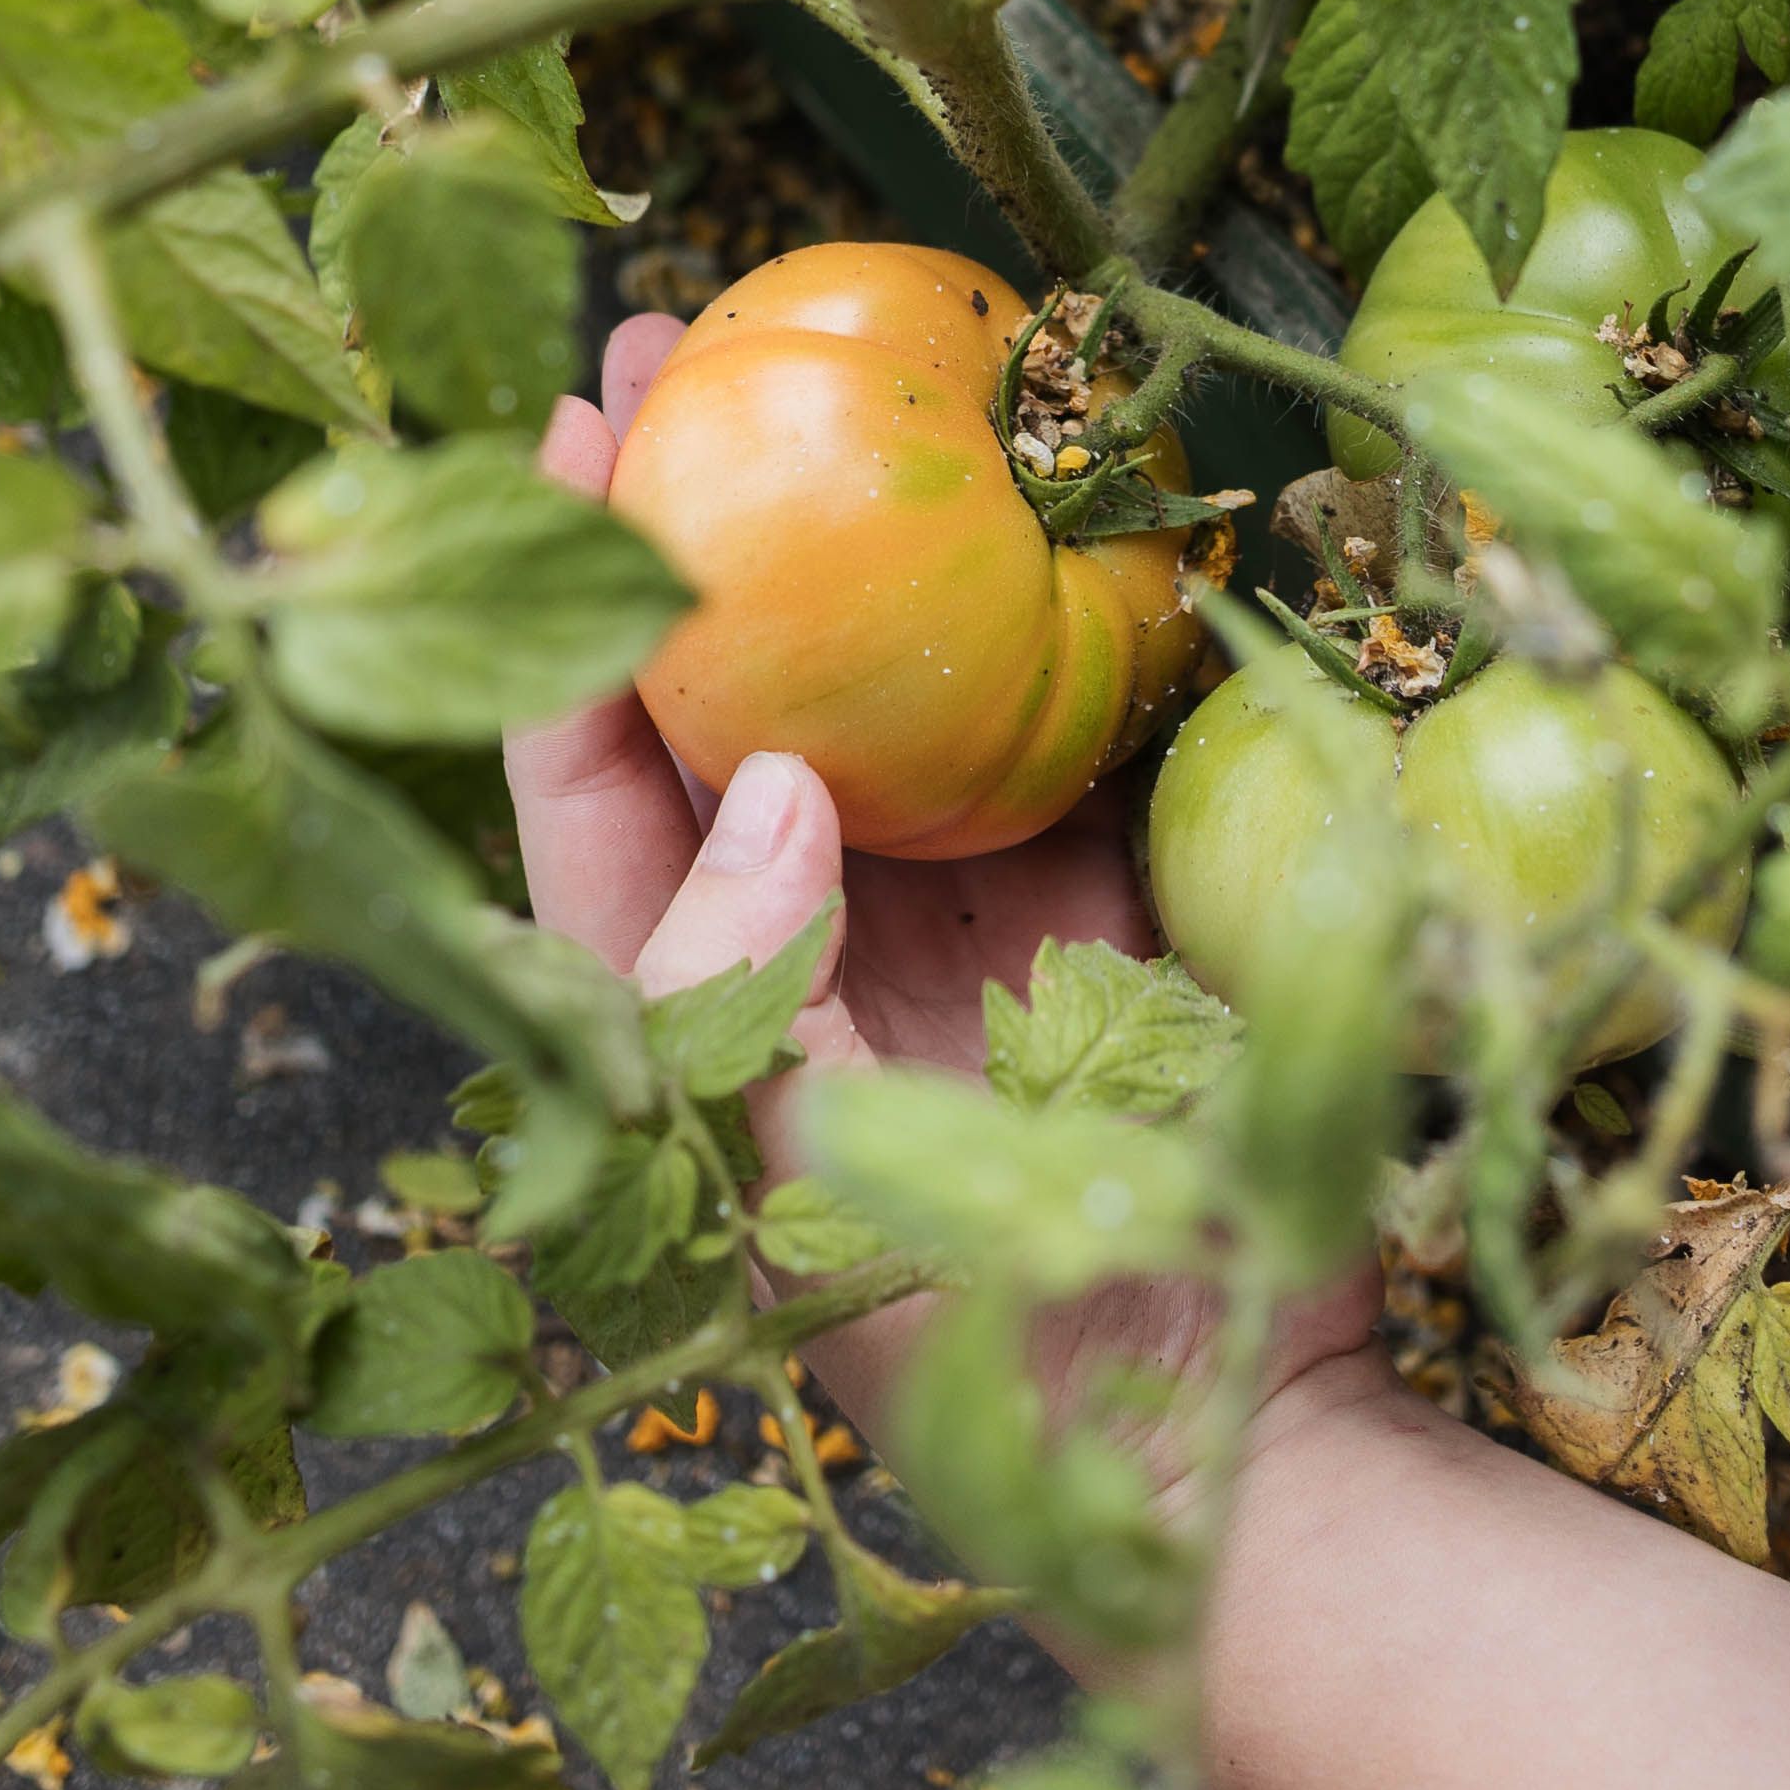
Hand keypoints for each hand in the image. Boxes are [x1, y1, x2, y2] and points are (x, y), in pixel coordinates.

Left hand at [501, 312, 1374, 1473]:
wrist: (1229, 1455)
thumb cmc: (983, 1358)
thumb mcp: (815, 1185)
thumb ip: (749, 983)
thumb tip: (768, 767)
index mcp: (698, 1021)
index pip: (591, 784)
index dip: (560, 611)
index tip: (569, 431)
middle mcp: (812, 947)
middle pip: (727, 696)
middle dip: (697, 519)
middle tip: (683, 334)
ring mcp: (961, 923)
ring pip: (891, 688)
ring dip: (864, 538)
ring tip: (850, 368)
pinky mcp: (1105, 914)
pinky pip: (1064, 737)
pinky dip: (1055, 618)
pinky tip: (1050, 492)